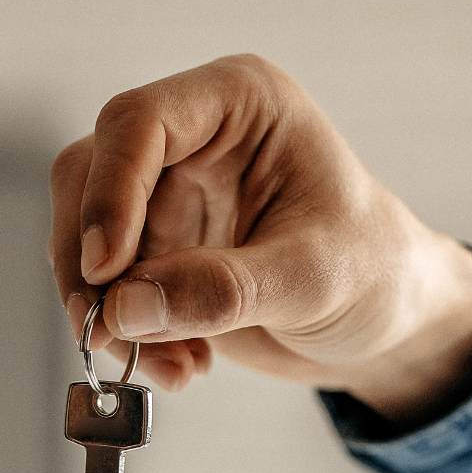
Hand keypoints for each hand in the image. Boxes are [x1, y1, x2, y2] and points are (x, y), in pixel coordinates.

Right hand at [50, 55, 471, 427]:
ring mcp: (169, 202)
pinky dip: (133, 340)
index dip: (109, 194)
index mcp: (238, 107)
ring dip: (112, 317)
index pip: (139, 125)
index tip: (106, 270)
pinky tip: (184, 366)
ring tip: (170, 364)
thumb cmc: (375, 272)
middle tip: (108, 333)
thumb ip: (221, 290)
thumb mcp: (310, 279)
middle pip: (90, 180)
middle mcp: (193, 143)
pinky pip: (111, 295)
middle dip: (91, 267)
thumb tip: (127, 307)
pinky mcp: (159, 258)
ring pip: (87, 245)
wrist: (385, 323)